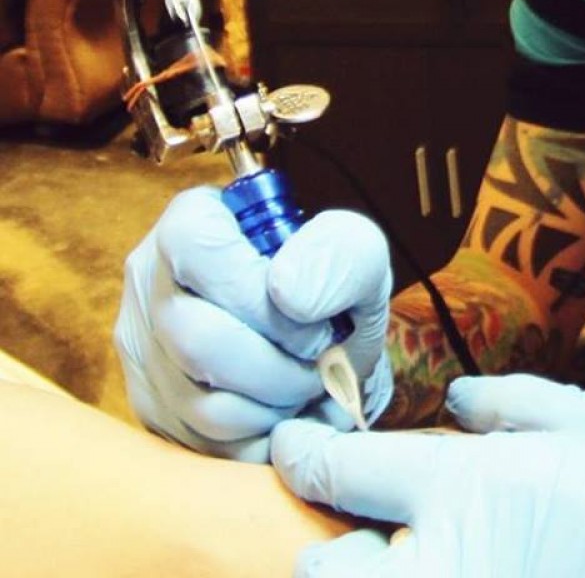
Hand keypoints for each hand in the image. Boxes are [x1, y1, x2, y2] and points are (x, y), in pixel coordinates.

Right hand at [116, 186, 393, 461]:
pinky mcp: (152, 406)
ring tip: (308, 385)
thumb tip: (287, 294)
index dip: (258, 294)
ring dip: (276, 407)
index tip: (314, 323)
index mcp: (192, 222)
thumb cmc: (332, 285)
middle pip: (199, 340)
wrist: (324, 336)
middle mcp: (150, 282)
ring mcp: (142, 348)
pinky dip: (262, 438)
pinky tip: (286, 410)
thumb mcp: (358, 253)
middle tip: (322, 363)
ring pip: (201, 403)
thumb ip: (341, 254)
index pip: (197, 249)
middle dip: (281, 367)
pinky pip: (204, 445)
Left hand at [273, 376, 584, 577]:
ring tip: (417, 549)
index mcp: (477, 488)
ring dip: (386, 569)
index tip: (292, 445)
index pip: (346, 470)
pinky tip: (485, 558)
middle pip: (332, 572)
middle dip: (334, 548)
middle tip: (360, 527)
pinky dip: (448, 576)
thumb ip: (511, 406)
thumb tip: (462, 400)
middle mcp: (463, 563)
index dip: (304, 454)